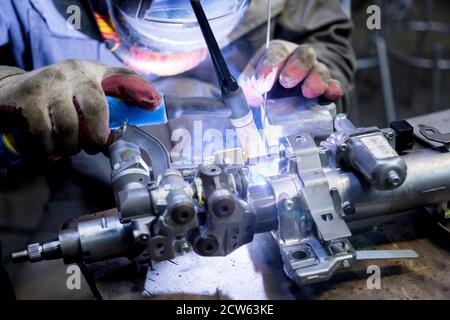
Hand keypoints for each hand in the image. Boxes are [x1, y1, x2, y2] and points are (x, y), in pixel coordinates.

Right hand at [0, 60, 160, 155]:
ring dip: (71, 147)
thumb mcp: (88, 87)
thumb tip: (153, 105)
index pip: (121, 79)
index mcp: (91, 71)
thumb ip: (118, 94)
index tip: (150, 108)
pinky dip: (48, 148)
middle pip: (95, 109)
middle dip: (97, 137)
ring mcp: (47, 85)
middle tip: (93, 146)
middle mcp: (71, 73)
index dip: (138, 92)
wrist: (11, 90)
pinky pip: (45, 135)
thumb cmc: (60, 94)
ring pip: (70, 128)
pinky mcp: (26, 100)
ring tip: (68, 146)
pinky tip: (49, 146)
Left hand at [239, 40, 342, 105]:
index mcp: (276, 54)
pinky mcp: (324, 91)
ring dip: (316, 79)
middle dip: (296, 67)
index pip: (276, 52)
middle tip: (287, 81)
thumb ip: (249, 85)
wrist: (274, 106)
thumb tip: (254, 90)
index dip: (270, 66)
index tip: (263, 83)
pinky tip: (332, 94)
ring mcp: (313, 74)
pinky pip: (332, 87)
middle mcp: (298, 60)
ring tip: (308, 92)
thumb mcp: (249, 85)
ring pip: (320, 70)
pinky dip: (332, 90)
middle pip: (303, 54)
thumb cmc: (262, 89)